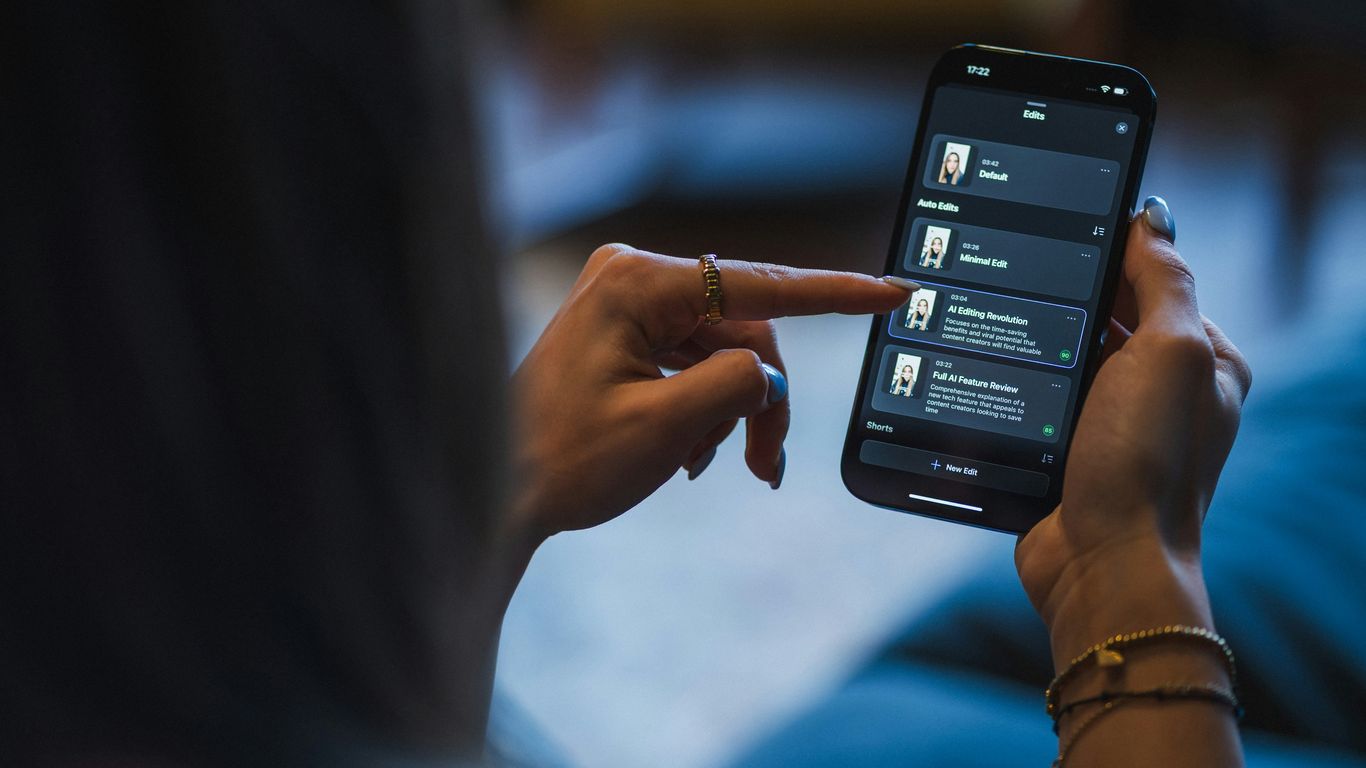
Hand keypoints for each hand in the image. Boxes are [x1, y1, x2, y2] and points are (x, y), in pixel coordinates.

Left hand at [509, 244, 914, 540]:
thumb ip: (737, 386)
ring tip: (720, 468)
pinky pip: (691, 363)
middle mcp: (632, 278)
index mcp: (637, 284)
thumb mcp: (665, 428)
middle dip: (762, 400)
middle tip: (767, 469)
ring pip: (722, 353)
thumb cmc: (562, 461)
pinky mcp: (622, 332)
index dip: (835, 295)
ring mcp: (624, 304)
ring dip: (731, 413)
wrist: (493, 492)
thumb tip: (771, 377)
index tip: (892, 292)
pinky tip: (689, 456)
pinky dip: (703, 409)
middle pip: (743, 331)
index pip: (759, 284)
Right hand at [1015, 198, 1252, 659]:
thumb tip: (1152, 217)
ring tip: (1002, 331)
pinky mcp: (1064, 454)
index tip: (1064, 239)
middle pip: (1106, 321)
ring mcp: (1111, 427)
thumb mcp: (1169, 352)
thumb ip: (1164, 279)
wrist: (1099, 562)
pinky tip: (992, 377)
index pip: (1158, 284)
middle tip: (1023, 288)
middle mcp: (1161, 394)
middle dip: (1067, 306)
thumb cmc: (1145, 463)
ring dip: (1036, 348)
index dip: (1114, 260)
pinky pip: (1035, 403)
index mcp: (1203, 363)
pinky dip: (1016, 390)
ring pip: (1064, 361)